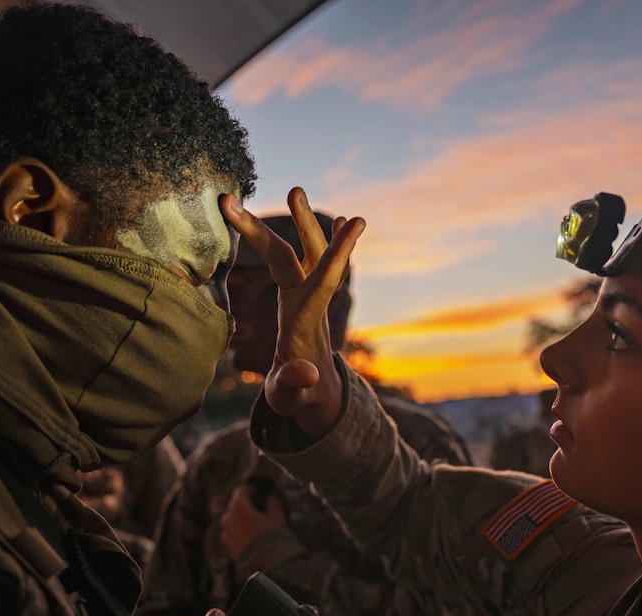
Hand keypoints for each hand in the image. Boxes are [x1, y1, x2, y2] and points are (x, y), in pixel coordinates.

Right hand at [221, 188, 364, 434]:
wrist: (316, 398)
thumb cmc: (297, 400)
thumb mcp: (288, 399)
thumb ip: (293, 386)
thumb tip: (306, 374)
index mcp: (303, 326)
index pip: (323, 284)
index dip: (337, 255)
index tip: (353, 221)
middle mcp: (308, 306)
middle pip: (304, 259)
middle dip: (301, 225)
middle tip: (294, 188)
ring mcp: (305, 300)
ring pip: (305, 254)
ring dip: (303, 222)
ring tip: (296, 190)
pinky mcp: (300, 300)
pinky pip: (312, 264)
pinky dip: (326, 241)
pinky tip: (340, 218)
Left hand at [221, 483, 287, 559]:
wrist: (267, 564)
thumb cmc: (273, 536)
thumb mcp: (277, 515)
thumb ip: (271, 502)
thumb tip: (269, 496)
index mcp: (238, 506)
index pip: (241, 490)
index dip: (251, 489)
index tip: (259, 491)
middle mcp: (228, 517)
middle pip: (236, 504)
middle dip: (247, 503)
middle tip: (259, 506)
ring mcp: (226, 531)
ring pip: (233, 519)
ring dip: (242, 517)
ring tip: (256, 522)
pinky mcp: (227, 544)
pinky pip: (232, 532)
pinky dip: (240, 530)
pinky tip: (252, 534)